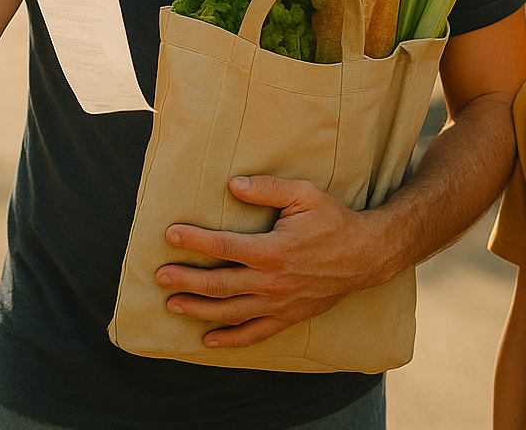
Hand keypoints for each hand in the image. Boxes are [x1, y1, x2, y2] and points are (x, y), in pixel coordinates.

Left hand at [156, 175, 393, 348]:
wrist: (365, 255)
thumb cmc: (333, 220)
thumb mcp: (304, 194)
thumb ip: (267, 188)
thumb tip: (232, 184)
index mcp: (273, 250)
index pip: (223, 247)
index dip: (193, 241)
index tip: (170, 234)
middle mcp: (272, 282)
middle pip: (219, 284)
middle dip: (186, 280)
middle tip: (160, 276)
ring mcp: (279, 304)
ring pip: (230, 312)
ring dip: (198, 310)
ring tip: (173, 305)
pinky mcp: (288, 317)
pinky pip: (254, 334)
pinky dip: (230, 340)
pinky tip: (208, 341)